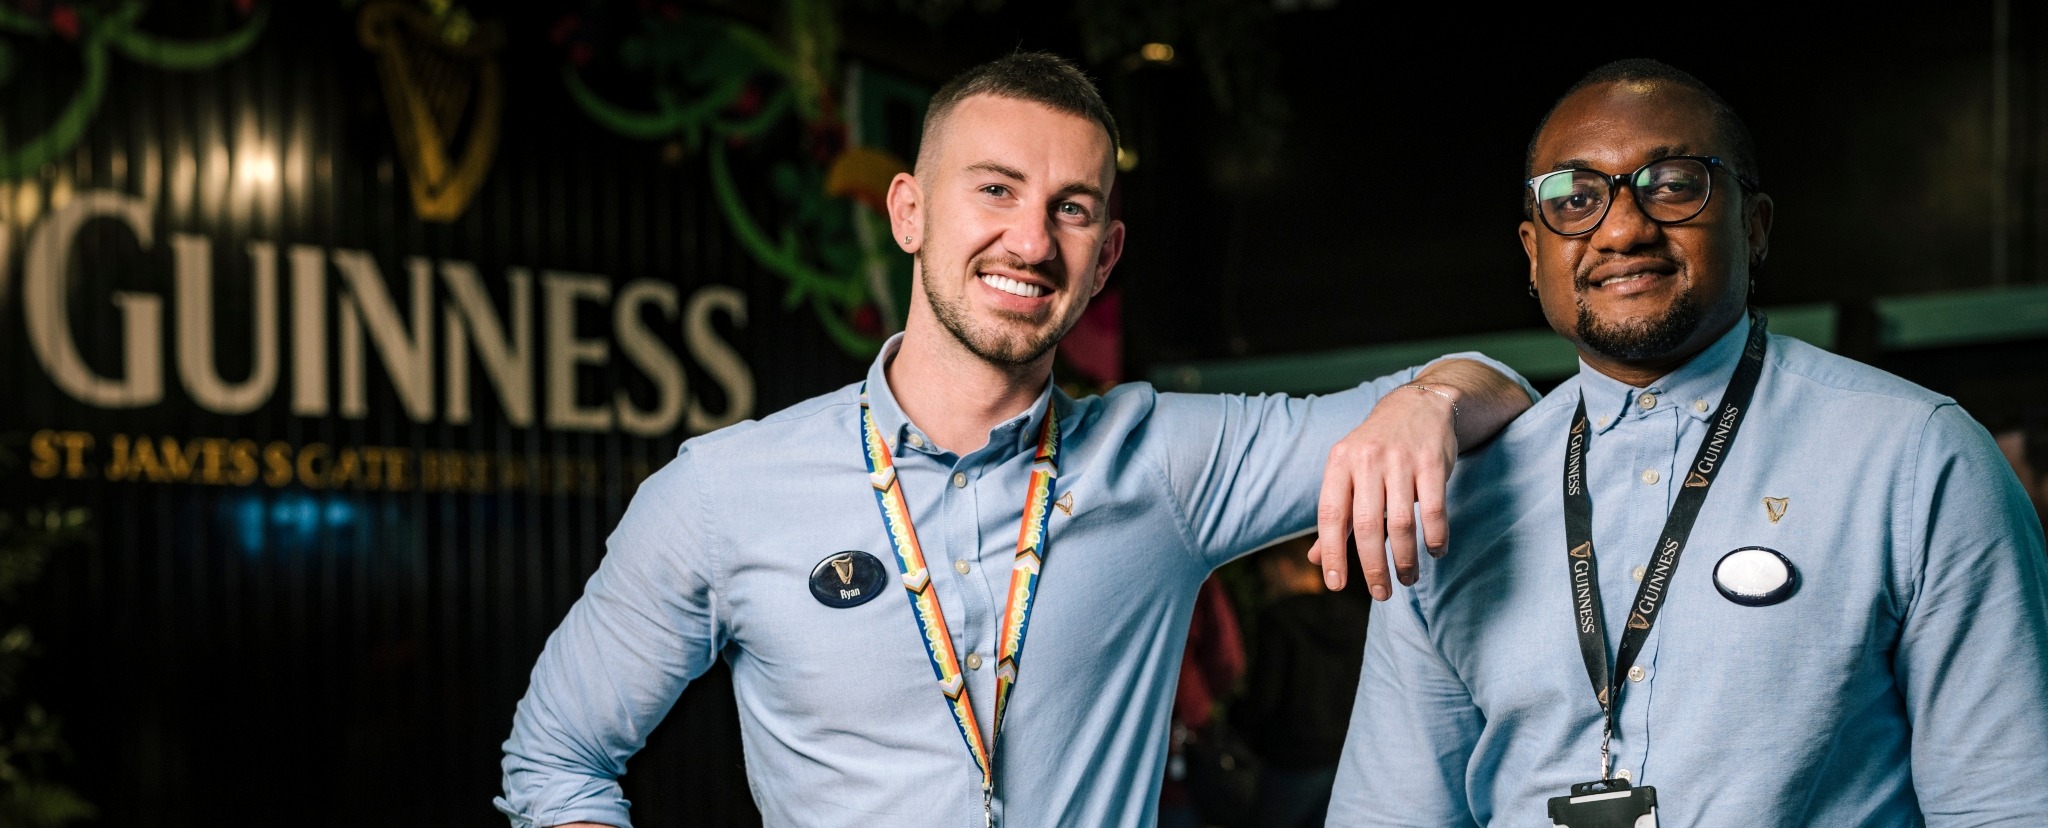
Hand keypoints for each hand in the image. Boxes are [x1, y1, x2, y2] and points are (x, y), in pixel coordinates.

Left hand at [1310, 384, 1457, 599]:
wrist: (1418, 404)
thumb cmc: (1375, 448)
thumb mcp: (1347, 472)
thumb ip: (1336, 516)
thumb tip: (1313, 559)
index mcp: (1339, 463)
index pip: (1331, 516)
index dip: (1332, 553)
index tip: (1336, 585)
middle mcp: (1367, 460)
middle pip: (1367, 525)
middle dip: (1373, 567)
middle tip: (1380, 594)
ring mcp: (1401, 460)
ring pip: (1401, 523)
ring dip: (1405, 559)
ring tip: (1406, 579)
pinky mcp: (1432, 462)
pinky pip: (1434, 510)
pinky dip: (1435, 538)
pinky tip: (1434, 552)